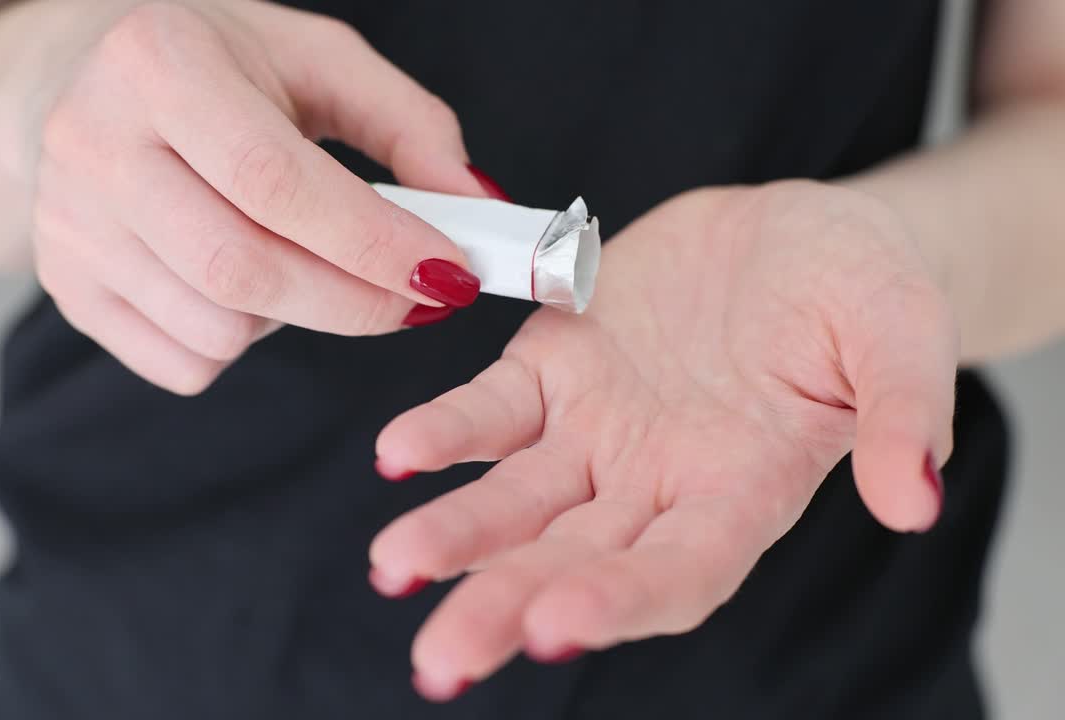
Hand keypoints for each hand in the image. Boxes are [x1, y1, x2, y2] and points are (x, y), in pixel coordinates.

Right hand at [0, 0, 492, 393]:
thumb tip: (476, 208)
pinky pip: (182, 364)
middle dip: (353, 303)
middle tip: (412, 299)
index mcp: (161, 63)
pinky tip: (241, 287)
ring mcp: (68, 223)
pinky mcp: (64, 285)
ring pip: (216, 329)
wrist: (76, 77)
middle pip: (243, 270)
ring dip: (294, 320)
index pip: (275, 181)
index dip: (370, 242)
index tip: (446, 274)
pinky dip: (239, 345)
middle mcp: (94, 142)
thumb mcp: (317, 61)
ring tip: (301, 263)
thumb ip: (409, 126)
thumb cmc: (215, 66)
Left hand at [367, 180, 957, 700]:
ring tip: (395, 565)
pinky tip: (398, 455)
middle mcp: (657, 481)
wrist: (792, 233)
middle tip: (444, 655)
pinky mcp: (554, 368)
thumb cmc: (859, 291)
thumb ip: (904, 413)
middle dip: (508, 604)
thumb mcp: (901, 333)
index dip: (621, 600)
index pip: (680, 569)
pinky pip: (493, 408)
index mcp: (742, 491)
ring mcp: (597, 431)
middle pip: (577, 559)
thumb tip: (913, 499)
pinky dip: (447, 431)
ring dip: (456, 533)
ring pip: (518, 498)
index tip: (558, 627)